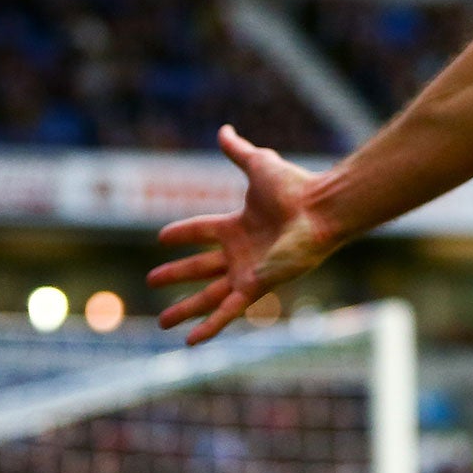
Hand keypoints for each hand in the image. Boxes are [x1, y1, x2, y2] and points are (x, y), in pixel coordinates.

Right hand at [148, 125, 337, 343]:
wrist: (320, 209)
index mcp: (239, 225)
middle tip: (152, 280)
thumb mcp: (258, 165)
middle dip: (177, 274)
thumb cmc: (295, 186)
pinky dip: (209, 327)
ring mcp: (248, 271)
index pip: (203, 230)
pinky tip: (190, 342)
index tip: (162, 237)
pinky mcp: (256, 286)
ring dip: (185, 310)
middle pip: (200, 267)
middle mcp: (242, 251)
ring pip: (209, 296)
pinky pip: (228, 312)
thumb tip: (224, 130)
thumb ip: (239, 151)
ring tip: (161, 323)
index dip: (183, 233)